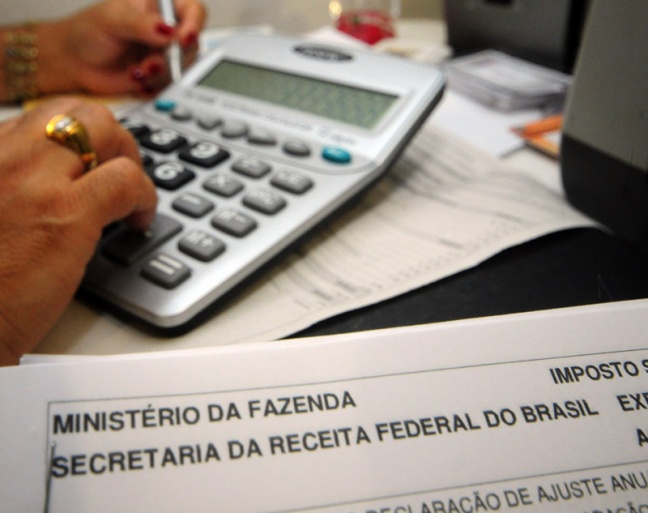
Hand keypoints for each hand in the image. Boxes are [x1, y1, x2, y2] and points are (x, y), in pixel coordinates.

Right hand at [0, 98, 157, 364]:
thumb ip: (11, 190)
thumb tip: (53, 187)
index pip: (39, 119)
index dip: (76, 139)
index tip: (90, 163)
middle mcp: (0, 154)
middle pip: (73, 111)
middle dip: (108, 135)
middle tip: (118, 169)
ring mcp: (31, 179)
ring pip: (100, 126)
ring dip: (127, 156)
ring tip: (132, 193)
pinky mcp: (64, 213)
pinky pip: (125, 179)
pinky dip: (144, 195)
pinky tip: (139, 220)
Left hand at [38, 0, 206, 95]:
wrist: (75, 63)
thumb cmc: (89, 32)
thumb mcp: (113, 19)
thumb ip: (142, 24)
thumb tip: (170, 30)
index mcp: (159, 6)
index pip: (192, 10)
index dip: (194, 24)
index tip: (183, 39)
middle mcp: (167, 30)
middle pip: (192, 44)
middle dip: (173, 57)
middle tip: (151, 62)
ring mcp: (165, 54)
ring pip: (183, 67)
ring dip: (161, 74)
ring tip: (138, 71)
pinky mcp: (160, 76)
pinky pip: (171, 85)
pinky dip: (154, 86)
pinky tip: (136, 79)